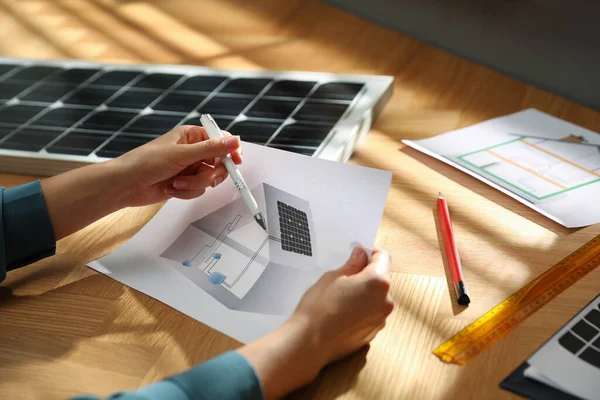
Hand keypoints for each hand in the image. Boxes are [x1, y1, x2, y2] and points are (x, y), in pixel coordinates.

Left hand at [113, 125, 242, 206]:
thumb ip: (211, 149)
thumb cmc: (147, 162)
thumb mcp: (182, 154)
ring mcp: (190, 168)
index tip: (236, 161)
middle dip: (211, 174)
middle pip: (219, 163)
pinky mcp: (185, 183)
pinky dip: (186, 192)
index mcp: (192, 136)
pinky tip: (171, 188)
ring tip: (176, 183)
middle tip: (207, 179)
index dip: (231, 151)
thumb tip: (236, 140)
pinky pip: (199, 190)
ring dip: (194, 184)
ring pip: (209, 179)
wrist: (126, 185)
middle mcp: (193, 150)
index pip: (221, 140)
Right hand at [291, 246, 393, 364]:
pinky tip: (343, 311)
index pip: (383, 258)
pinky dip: (362, 309)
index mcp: (377, 282)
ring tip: (341, 296)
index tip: (360, 253)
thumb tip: (360, 256)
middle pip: (381, 279)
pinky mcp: (373, 332)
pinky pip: (371, 313)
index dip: (371, 253)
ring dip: (365, 293)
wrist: (310, 342)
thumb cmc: (319, 308)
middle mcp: (386, 301)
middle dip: (367, 274)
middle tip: (345, 275)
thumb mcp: (333, 277)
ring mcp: (381, 319)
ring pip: (376, 297)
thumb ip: (352, 265)